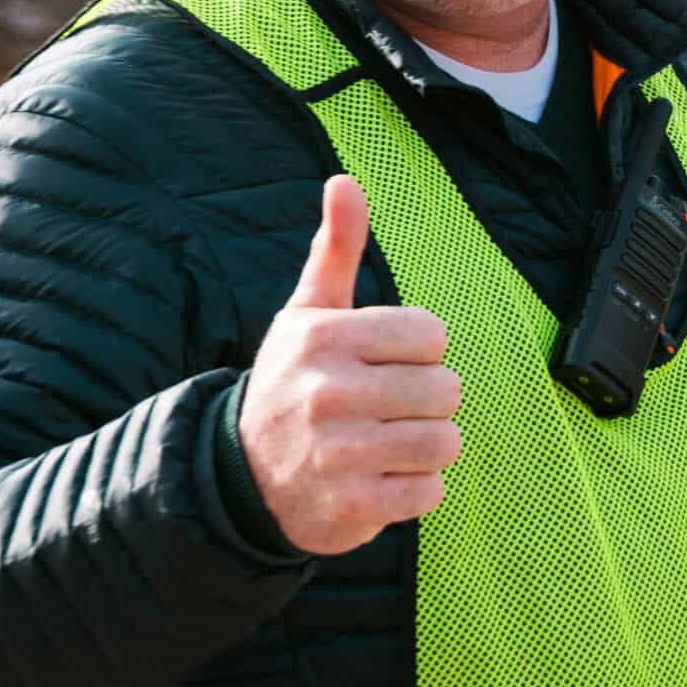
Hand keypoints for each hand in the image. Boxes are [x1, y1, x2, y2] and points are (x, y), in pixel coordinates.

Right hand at [238, 175, 461, 557]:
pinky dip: (414, 488)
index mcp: (322, 337)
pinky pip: (430, 491)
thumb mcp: (306, 313)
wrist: (240, 477)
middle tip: (387, 408)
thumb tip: (345, 180)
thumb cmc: (290, 383)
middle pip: (445, 389)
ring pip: (445, 441)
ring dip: (426, 446)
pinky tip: (379, 478)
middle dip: (426, 400)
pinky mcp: (355, 507)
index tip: (384, 363)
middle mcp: (329, 392)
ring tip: (387, 443)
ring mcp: (342, 454)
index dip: (418, 351)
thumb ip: (334, 249)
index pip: (431, 335)